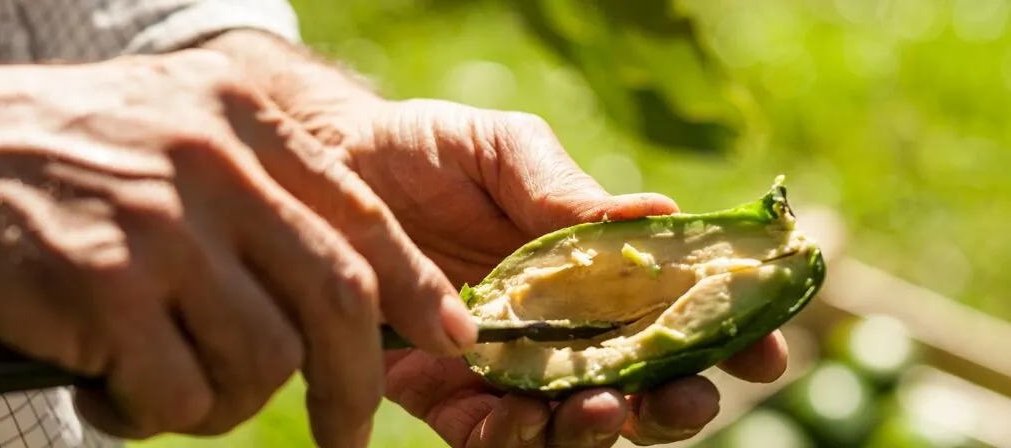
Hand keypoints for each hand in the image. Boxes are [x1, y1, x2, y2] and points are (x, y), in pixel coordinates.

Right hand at [0, 52, 474, 445]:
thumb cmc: (74, 153)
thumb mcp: (183, 130)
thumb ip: (265, 189)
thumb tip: (356, 284)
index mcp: (244, 125)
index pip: (360, 218)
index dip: (417, 288)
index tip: (451, 336)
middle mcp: (213, 168)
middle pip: (333, 299)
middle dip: (354, 386)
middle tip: (349, 435)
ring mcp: (159, 228)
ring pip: (261, 360)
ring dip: (229, 403)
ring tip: (176, 390)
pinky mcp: (102, 287)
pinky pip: (178, 392)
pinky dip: (156, 413)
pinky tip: (114, 391)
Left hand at [282, 97, 788, 446]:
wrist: (329, 164)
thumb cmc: (431, 149)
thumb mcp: (507, 150)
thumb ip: (569, 192)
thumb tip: (663, 212)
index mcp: (591, 272)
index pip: (672, 315)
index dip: (725, 337)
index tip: (765, 350)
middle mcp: (559, 329)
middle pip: (637, 386)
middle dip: (671, 404)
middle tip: (681, 398)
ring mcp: (504, 367)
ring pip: (569, 425)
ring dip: (595, 429)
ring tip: (599, 408)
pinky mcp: (441, 392)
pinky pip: (485, 437)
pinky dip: (508, 441)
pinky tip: (516, 421)